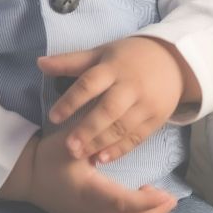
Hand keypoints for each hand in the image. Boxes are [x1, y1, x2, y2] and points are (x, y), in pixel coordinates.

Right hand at [0, 132, 177, 212]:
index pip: (122, 203)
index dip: (146, 202)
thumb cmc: (48, 157)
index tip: (165, 194)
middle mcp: (89, 212)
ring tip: (161, 202)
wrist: (26, 178)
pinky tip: (142, 205)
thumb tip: (117, 125)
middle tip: (172, 200)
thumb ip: (92, 135)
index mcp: (86, 191)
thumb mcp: (69, 142)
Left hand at [38, 36, 198, 165]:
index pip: (90, 83)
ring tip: (81, 155)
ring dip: (101, 143)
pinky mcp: (156, 119)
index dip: (71, 100)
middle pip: (108, 110)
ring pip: (122, 127)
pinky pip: (137, 137)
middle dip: (88, 129)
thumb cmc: (128, 58)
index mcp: (113, 68)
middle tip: (68, 147)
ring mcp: (145, 104)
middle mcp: (130, 86)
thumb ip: (71, 62)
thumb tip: (39, 63)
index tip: (53, 116)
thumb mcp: (101, 53)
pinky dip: (120, 149)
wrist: (173, 62)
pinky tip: (102, 158)